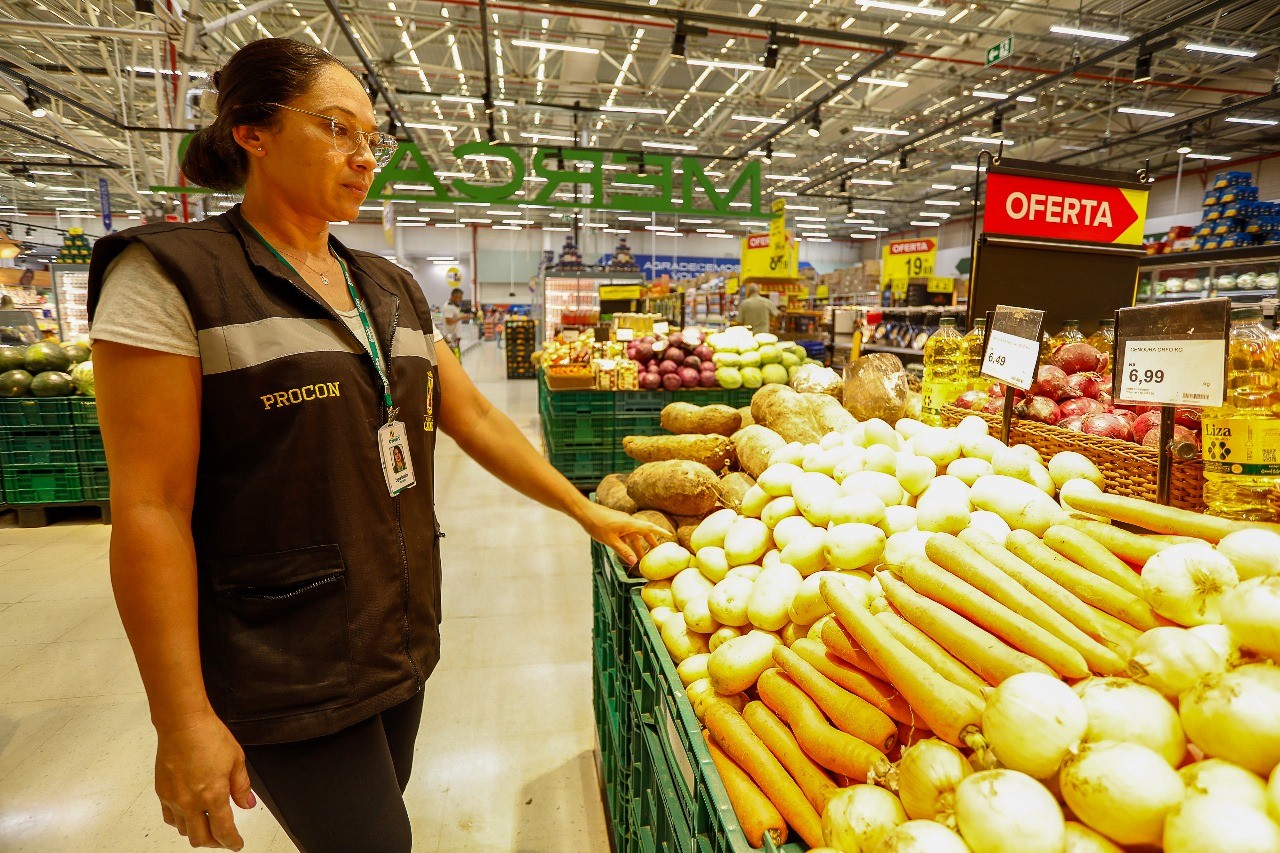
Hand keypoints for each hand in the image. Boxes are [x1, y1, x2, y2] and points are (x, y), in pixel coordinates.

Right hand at [154, 710, 255, 849]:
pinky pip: (170, 818)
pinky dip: (180, 822)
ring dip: (197, 833)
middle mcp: (191, 802)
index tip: (236, 844)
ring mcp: (174, 799)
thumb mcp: (236, 760)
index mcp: (213, 795)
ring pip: (184, 831)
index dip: (232, 842)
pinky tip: (189, 815)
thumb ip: (242, 786)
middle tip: (224, 838)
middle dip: (215, 843)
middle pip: (200, 839)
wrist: (182, 724)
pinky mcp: (162, 793)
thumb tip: (247, 804)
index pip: (223, 831)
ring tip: (207, 826)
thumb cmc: (208, 736)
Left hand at [575, 501, 668, 564]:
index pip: (649, 528)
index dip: (661, 532)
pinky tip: (626, 551)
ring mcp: (622, 523)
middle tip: (657, 552)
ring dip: (638, 545)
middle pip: (643, 532)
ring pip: (633, 535)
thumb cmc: (596, 524)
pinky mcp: (615, 524)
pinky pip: (626, 534)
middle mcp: (628, 522)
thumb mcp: (610, 541)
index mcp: (630, 524)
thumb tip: (634, 562)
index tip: (671, 536)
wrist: (584, 512)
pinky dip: (629, 543)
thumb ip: (623, 551)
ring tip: (641, 558)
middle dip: (651, 543)